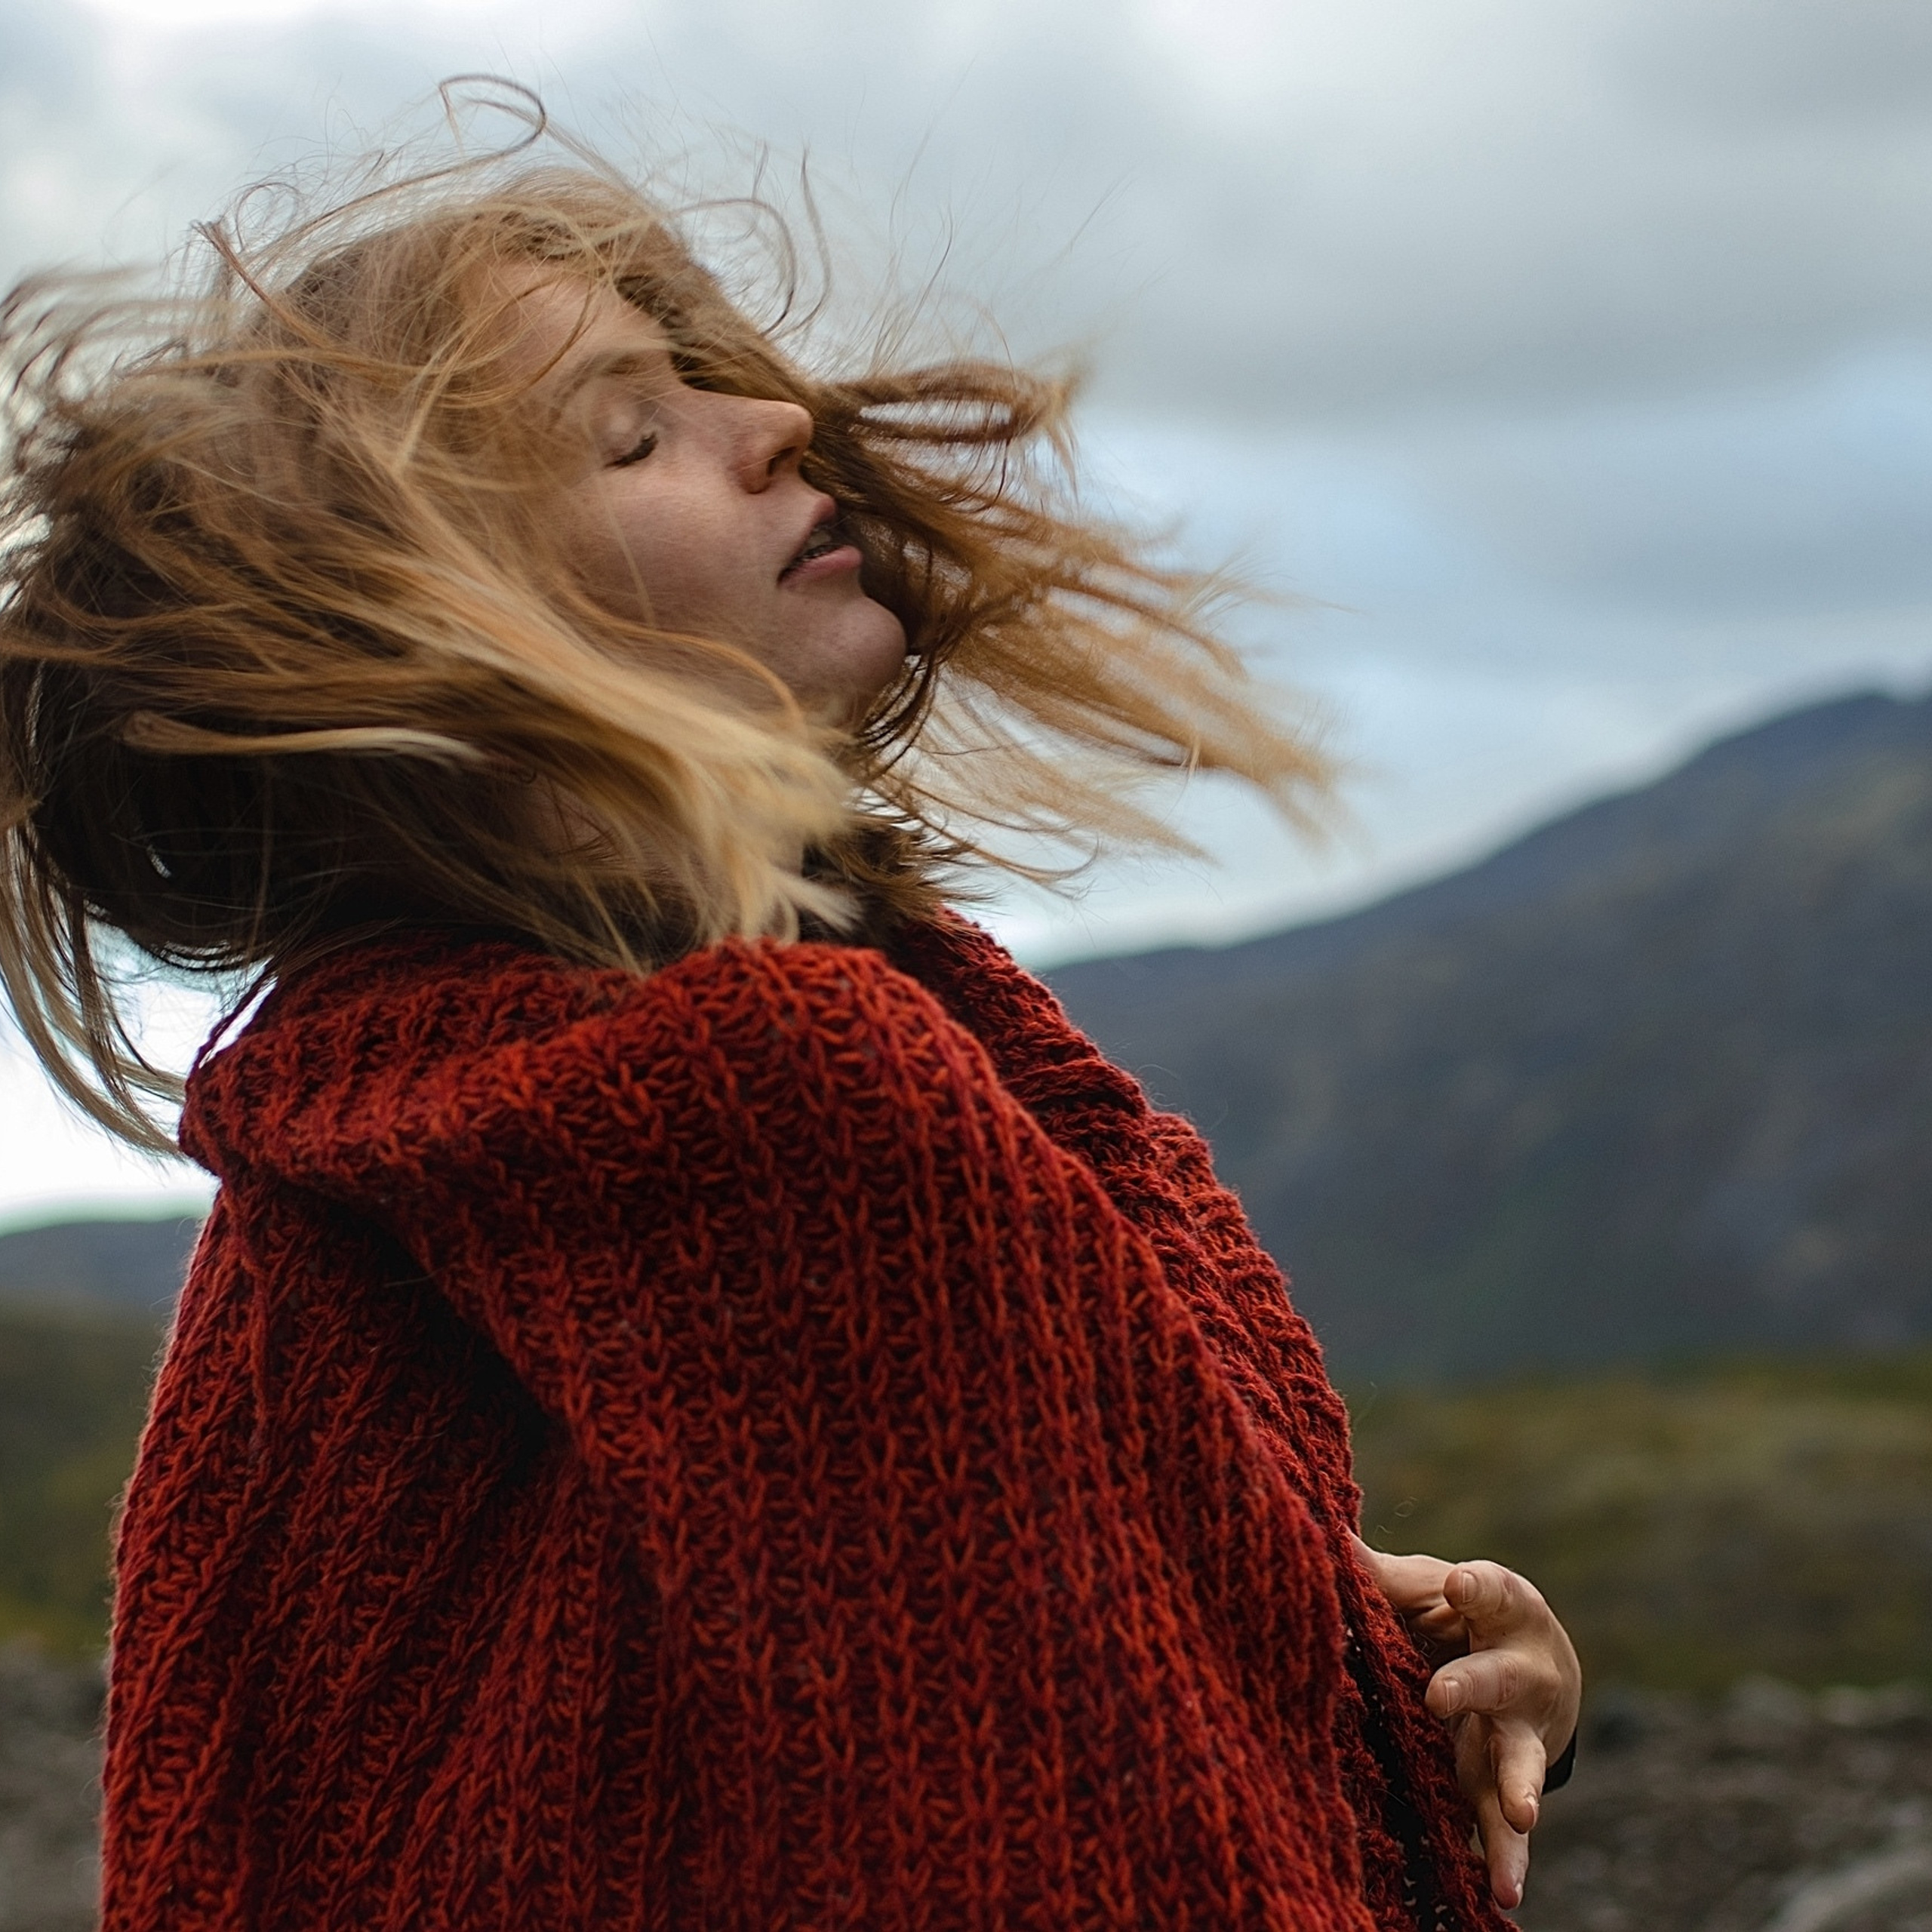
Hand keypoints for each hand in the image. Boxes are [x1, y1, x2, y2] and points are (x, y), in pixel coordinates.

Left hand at [1351, 1536, 1581, 1910]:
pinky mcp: (1505, 1784)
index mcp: (1503, 1611)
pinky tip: (1503, 1895)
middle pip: (1496, 1678)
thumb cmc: (1461, 1615)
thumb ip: (1382, 1576)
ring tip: (1520, 1816)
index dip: (1476, 1588)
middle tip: (1439, 1696)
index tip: (1458, 1583)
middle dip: (1470, 1686)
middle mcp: (1520, 1673)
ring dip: (1516, 1790)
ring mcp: (1518, 1734)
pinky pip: (1505, 1827)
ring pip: (1517, 1762)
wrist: (1536, 1667)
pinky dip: (1505, 1860)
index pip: (1494, 1592)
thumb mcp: (1428, 1588)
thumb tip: (1320, 1533)